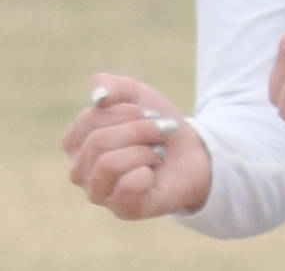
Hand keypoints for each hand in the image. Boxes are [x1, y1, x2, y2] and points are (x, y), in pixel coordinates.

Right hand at [63, 74, 210, 219]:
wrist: (195, 150)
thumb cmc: (158, 124)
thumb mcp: (139, 96)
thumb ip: (114, 86)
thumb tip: (97, 96)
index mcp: (79, 144)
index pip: (88, 120)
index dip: (125, 110)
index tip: (147, 112)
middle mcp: (81, 172)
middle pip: (98, 141)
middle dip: (141, 128)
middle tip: (160, 130)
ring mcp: (99, 194)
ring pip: (108, 164)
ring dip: (145, 150)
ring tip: (157, 153)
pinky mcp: (123, 210)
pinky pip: (125, 188)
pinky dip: (147, 173)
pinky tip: (152, 173)